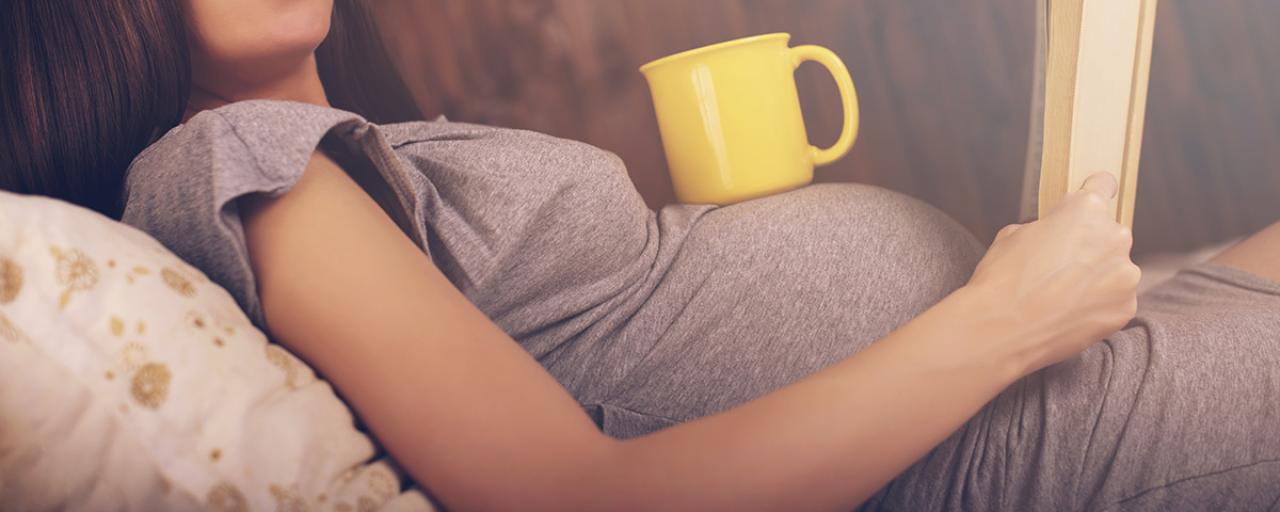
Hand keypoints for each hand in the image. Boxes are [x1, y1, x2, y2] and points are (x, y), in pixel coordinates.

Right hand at [965, 173, 1140, 376]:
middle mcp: (1114, 237)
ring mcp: (1125, 275)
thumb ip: (1044, 228)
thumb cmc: (1002, 279)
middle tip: (1059, 265)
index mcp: (1086, 210)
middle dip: (1089, 245)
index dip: (1093, 193)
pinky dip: (1098, 305)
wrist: (1001, 330)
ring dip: (1096, 277)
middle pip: (1109, 233)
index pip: (1104, 185)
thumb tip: (1052, 236)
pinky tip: (1070, 313)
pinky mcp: (1126, 308)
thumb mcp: (1012, 235)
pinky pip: (1116, 300)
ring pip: (1114, 269)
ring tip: (1062, 295)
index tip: (1088, 204)